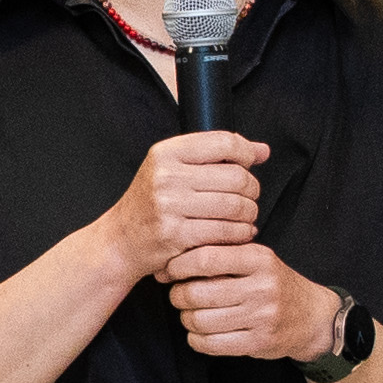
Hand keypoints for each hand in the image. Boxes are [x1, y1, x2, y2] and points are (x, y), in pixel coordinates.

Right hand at [104, 129, 264, 286]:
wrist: (121, 240)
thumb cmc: (150, 203)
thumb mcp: (171, 168)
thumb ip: (214, 155)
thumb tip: (262, 150)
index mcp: (166, 153)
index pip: (223, 142)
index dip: (246, 152)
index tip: (250, 163)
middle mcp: (167, 177)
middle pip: (236, 176)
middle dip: (252, 188)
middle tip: (250, 197)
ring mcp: (171, 207)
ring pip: (236, 206)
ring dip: (250, 213)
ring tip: (246, 216)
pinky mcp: (177, 236)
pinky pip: (226, 232)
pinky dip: (241, 233)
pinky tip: (240, 232)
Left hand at [165, 242, 331, 361]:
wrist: (312, 317)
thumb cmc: (274, 284)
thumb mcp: (256, 259)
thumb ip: (221, 255)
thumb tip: (170, 263)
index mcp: (259, 258)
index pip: (206, 258)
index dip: (179, 266)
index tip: (170, 271)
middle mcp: (262, 287)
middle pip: (198, 292)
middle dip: (178, 295)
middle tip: (178, 295)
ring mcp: (261, 317)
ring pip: (201, 321)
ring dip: (186, 319)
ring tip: (191, 314)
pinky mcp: (258, 343)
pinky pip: (212, 344)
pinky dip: (197, 340)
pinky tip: (199, 333)